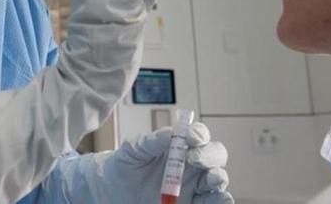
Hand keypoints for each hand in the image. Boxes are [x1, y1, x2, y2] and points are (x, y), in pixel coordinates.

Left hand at [40, 121, 232, 203]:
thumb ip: (151, 140)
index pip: (199, 136)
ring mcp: (194, 186)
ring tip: (210, 180)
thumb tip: (171, 133)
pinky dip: (219, 201)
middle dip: (210, 155)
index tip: (192, 138)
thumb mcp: (133, 149)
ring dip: (219, 179)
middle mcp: (191, 165)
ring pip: (218, 181)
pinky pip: (212, 203)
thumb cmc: (124, 165)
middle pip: (215, 156)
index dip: (199, 134)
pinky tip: (216, 199)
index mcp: (180, 146)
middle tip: (194, 159)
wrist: (111, 190)